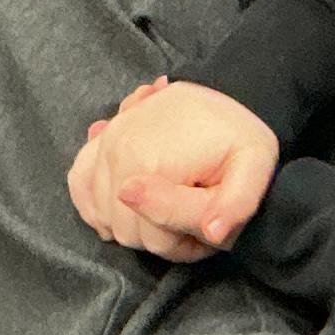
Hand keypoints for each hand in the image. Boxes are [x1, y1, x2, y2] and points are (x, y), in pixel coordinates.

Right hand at [67, 79, 277, 262]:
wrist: (229, 89)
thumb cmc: (240, 137)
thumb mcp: (253, 172)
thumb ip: (233, 206)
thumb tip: (209, 232)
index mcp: (149, 162)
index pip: (156, 242)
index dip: (187, 245)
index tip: (210, 226)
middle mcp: (116, 151)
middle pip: (128, 232)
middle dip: (162, 234)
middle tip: (194, 215)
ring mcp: (104, 143)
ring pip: (105, 217)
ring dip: (135, 221)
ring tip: (172, 203)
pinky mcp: (99, 139)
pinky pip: (80, 185)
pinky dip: (97, 202)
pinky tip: (126, 202)